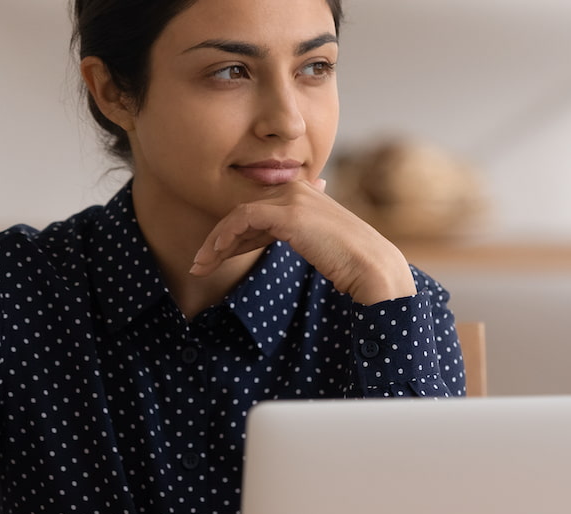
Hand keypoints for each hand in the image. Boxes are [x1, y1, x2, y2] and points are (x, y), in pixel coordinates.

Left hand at [189, 178, 415, 304]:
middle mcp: (298, 189)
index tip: (215, 258)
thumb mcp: (317, 244)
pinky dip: (224, 236)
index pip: (258, 210)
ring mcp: (294, 198)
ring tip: (199, 266)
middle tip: (199, 265)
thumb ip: (295, 235)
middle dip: (219, 239)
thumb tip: (269, 240)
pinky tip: (213, 255)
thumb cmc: (350, 263)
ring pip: (239, 214)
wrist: (372, 267)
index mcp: (305, 194)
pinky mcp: (290, 213)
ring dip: (215, 241)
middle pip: (245, 211)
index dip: (234, 235)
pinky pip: (244, 219)